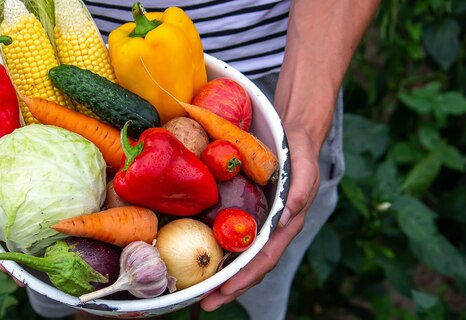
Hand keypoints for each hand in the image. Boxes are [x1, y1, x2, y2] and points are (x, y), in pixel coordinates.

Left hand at [199, 125, 320, 310]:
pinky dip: (220, 252)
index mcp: (288, 224)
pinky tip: (201, 259)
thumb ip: (300, 191)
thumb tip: (286, 218)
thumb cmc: (300, 152)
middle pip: (252, 266)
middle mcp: (273, 230)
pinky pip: (233, 238)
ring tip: (199, 293)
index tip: (225, 291)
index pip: (266, 257)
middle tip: (205, 303)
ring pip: (242, 257)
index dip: (246, 276)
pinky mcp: (248, 215)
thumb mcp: (304, 167)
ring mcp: (260, 225)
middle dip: (230, 287)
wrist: (293, 137)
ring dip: (223, 276)